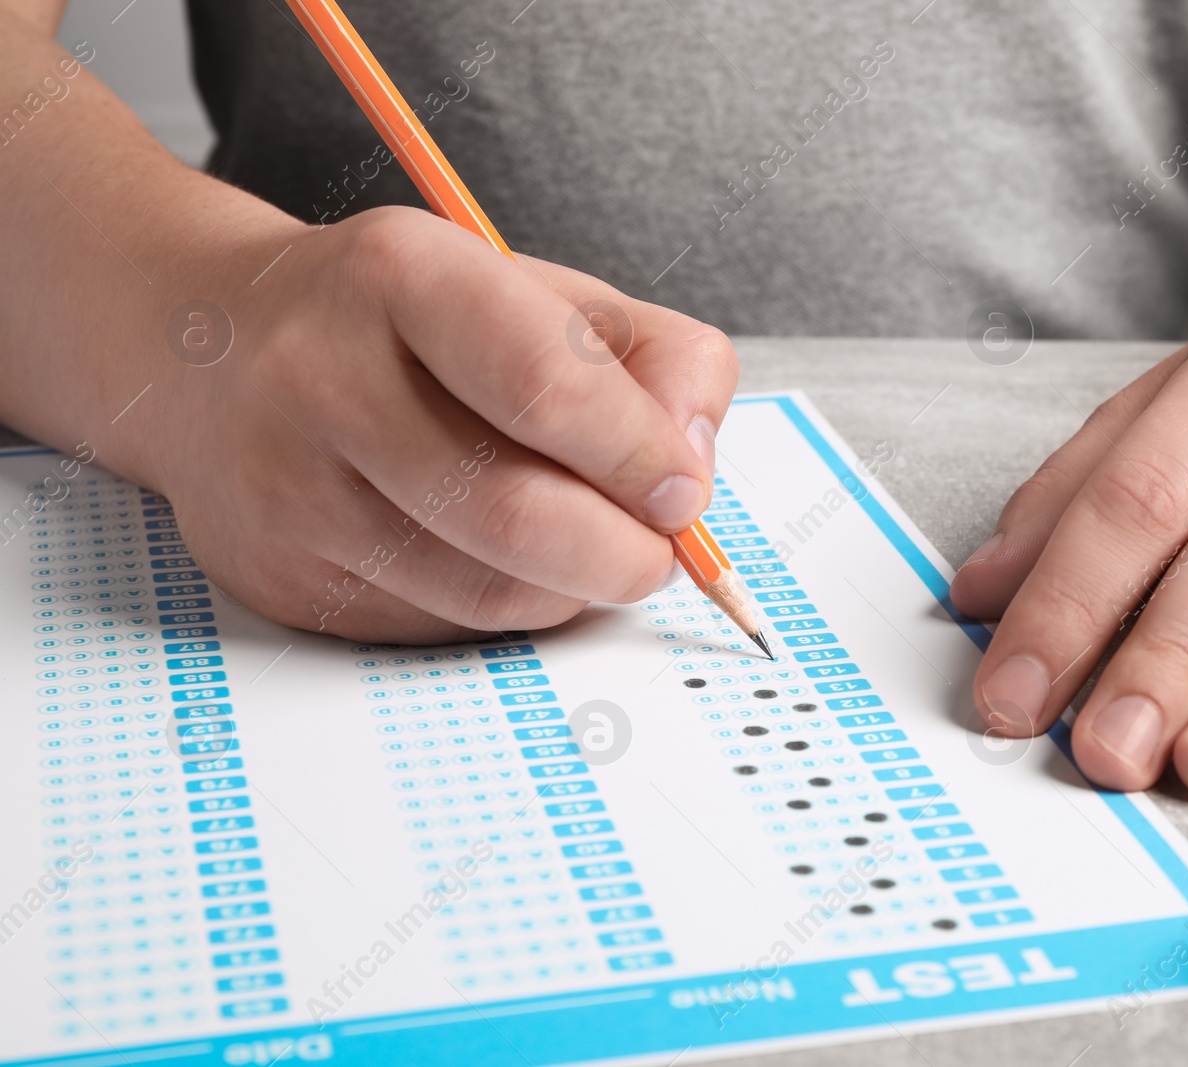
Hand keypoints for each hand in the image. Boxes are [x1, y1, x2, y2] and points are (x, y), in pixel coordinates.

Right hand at [148, 206, 735, 641]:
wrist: (210, 352)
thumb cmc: (410, 323)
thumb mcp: (543, 293)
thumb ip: (656, 360)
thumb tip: (691, 471)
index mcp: (400, 274)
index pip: (548, 385)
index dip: (640, 455)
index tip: (683, 490)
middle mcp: (321, 377)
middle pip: (518, 514)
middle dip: (624, 555)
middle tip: (656, 550)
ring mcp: (288, 489)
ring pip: (485, 594)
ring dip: (570, 590)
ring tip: (584, 546)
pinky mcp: (279, 577)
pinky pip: (438, 627)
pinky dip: (502, 608)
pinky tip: (495, 558)